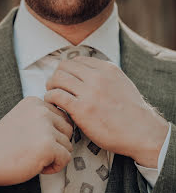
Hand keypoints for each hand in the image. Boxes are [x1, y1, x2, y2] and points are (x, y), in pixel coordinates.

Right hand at [0, 97, 72, 192]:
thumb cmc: (3, 144)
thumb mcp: (23, 119)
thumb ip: (43, 118)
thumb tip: (68, 126)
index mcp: (35, 102)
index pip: (62, 117)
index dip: (53, 133)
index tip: (34, 140)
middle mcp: (42, 110)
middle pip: (68, 129)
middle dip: (57, 143)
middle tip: (36, 151)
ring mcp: (45, 127)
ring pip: (68, 144)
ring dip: (55, 155)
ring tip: (35, 157)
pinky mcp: (47, 145)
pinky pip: (66, 158)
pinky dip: (55, 166)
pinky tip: (38, 166)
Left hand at [45, 56, 168, 167]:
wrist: (141, 132)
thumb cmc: (132, 111)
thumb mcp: (121, 83)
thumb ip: (104, 75)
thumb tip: (86, 72)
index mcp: (107, 69)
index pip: (77, 60)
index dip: (67, 69)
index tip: (65, 78)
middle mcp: (97, 77)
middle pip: (64, 66)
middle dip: (56, 75)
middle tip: (54, 86)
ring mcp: (89, 93)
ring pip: (58, 78)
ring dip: (51, 86)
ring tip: (52, 95)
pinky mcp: (82, 109)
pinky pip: (56, 96)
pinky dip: (50, 97)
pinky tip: (53, 104)